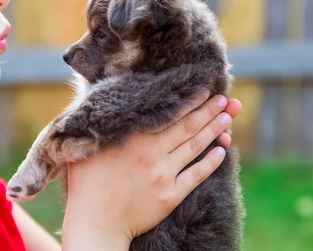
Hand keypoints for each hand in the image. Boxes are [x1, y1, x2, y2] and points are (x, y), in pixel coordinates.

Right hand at [61, 93, 241, 250]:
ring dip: (214, 130)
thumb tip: (101, 95)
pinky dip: (211, 162)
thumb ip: (98, 120)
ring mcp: (163, 174)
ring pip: (195, 147)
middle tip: (223, 100)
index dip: (189, 101)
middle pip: (187, 126)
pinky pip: (197, 175)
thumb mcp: (85, 144)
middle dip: (208, 111)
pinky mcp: (170, 195)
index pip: (169, 113)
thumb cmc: (86, 182)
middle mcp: (152, 153)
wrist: (95, 222)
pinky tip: (222, 151)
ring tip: (227, 118)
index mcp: (133, 137)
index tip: (203, 90)